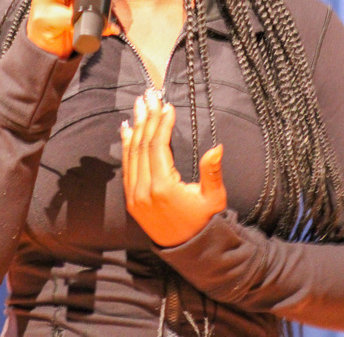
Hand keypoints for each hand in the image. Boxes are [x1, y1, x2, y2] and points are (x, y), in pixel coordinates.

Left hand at [121, 90, 227, 246]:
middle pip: (142, 145)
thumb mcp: (213, 198)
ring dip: (135, 128)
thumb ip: (212, 172)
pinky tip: (127, 130)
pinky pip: (126, 167)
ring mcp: (134, 195)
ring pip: (131, 154)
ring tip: (138, 106)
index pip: (157, 147)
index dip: (160, 124)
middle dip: (146, 118)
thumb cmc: (204, 221)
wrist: (187, 250)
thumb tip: (217, 147)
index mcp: (163, 187)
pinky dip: (126, 146)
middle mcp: (143, 190)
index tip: (166, 105)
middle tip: (149, 95)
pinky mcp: (131, 199)